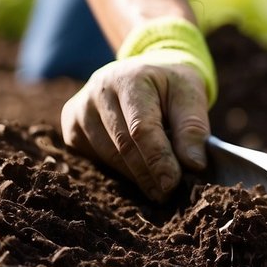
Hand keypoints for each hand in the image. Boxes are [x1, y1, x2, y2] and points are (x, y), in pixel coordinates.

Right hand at [61, 56, 209, 199]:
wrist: (142, 73)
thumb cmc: (170, 86)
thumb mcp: (190, 96)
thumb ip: (193, 127)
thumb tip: (194, 164)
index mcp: (129, 78)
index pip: (141, 128)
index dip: (158, 159)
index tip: (172, 184)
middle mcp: (98, 89)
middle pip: (123, 145)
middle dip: (148, 173)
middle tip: (168, 193)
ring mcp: (80, 108)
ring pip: (108, 156)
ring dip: (135, 175)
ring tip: (158, 184)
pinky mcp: (71, 125)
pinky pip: (95, 158)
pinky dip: (118, 169)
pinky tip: (136, 168)